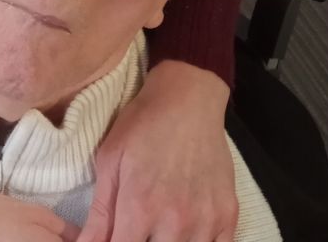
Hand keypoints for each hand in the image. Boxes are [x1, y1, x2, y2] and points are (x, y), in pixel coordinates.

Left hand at [80, 61, 237, 241]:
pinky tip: (186, 234)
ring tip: (159, 230)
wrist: (188, 99)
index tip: (114, 237)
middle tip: (136, 228)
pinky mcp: (228, 215)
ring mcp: (206, 220)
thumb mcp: (110, 162)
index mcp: (140, 208)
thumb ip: (99, 213)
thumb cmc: (143, 125)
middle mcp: (175, 221)